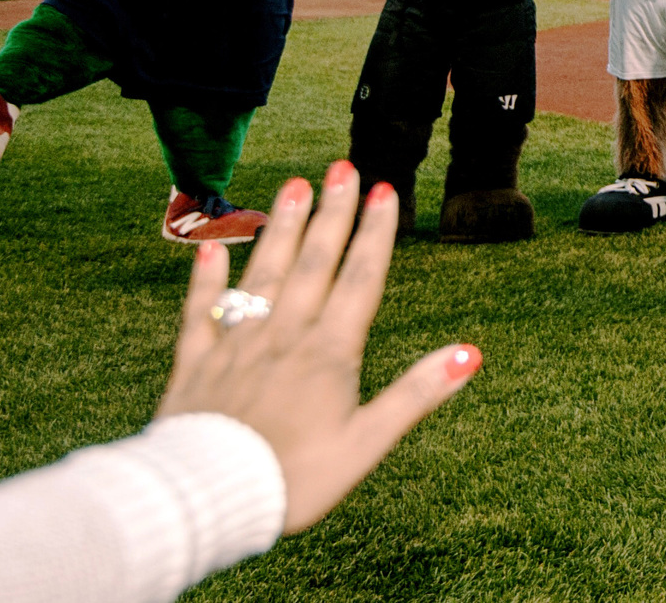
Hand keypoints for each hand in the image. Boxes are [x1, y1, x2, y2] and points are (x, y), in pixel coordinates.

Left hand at [161, 161, 478, 534]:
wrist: (204, 501)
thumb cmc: (293, 480)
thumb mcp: (366, 444)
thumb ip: (415, 394)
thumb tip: (471, 353)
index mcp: (329, 353)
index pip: (359, 279)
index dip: (374, 234)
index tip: (383, 189)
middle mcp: (283, 337)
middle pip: (312, 264)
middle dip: (331, 213)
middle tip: (341, 166)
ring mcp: (236, 346)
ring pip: (262, 275)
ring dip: (279, 228)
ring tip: (293, 185)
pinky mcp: (194, 365)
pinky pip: (200, 313)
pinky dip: (204, 279)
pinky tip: (208, 247)